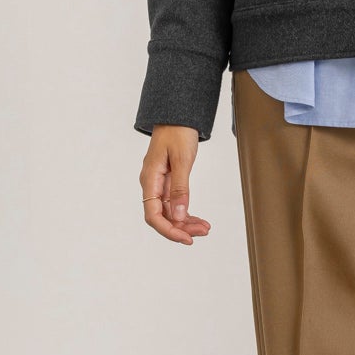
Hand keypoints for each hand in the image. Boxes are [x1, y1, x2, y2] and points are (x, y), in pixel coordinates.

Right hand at [140, 126, 209, 244]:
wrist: (178, 116)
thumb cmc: (178, 132)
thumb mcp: (182, 160)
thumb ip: (180, 188)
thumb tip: (179, 215)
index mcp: (150, 179)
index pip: (153, 215)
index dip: (169, 230)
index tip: (187, 238)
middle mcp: (151, 184)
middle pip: (162, 217)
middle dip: (181, 228)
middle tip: (203, 232)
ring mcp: (159, 184)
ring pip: (169, 212)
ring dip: (186, 223)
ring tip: (205, 228)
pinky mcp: (168, 182)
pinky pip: (174, 203)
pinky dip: (186, 213)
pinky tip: (198, 220)